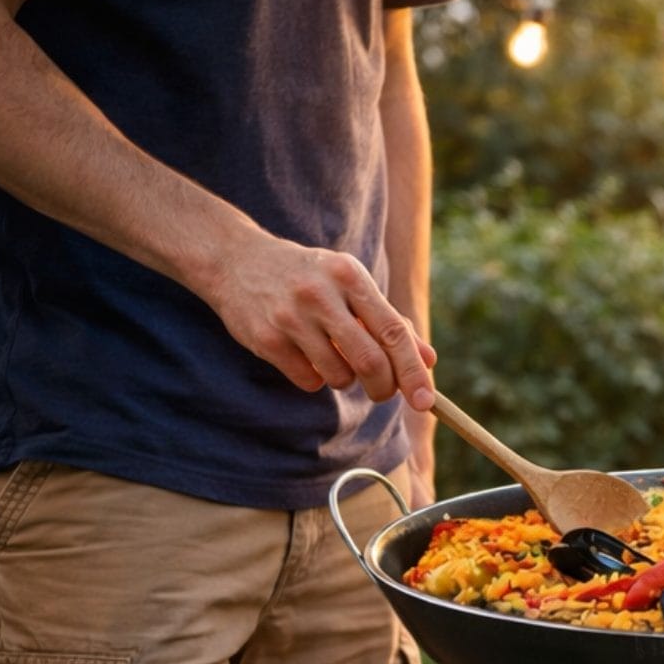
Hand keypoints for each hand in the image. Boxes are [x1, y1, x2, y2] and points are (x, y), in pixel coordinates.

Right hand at [204, 229, 436, 410]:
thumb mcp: (350, 285)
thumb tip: (428, 359)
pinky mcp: (267, 339)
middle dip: (384, 388)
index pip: (394, 332)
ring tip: (331, 356)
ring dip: (345, 379)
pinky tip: (303, 354)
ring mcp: (291, 317)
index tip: (426, 403)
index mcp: (350, 276)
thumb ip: (389, 321)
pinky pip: (308, 381)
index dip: (414, 372)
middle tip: (382, 392)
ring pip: (339, 377)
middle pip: (370, 362)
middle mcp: (321, 294)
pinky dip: (315, 379)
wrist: (235, 260)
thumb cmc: (308, 277)